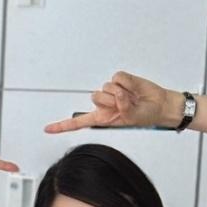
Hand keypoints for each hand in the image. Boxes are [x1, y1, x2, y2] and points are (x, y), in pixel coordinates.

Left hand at [44, 71, 170, 133]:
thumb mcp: (130, 118)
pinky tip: (134, 88)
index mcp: (102, 118)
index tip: (47, 129)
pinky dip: (128, 82)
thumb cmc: (144, 115)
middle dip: (112, 100)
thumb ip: (121, 108)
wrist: (158, 105)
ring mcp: (111, 91)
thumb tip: (117, 95)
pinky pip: (118, 77)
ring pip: (107, 86)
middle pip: (95, 97)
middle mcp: (103, 104)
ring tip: (133, 97)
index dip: (62, 126)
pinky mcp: (120, 79)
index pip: (78, 122)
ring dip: (122, 92)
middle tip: (127, 104)